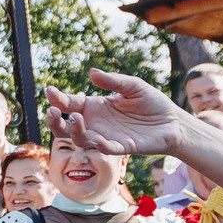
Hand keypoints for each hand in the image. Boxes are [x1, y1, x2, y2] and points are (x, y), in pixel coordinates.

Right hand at [42, 70, 186, 158]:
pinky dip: (101, 146)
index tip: (49, 91)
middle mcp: (96, 124)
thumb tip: (91, 73)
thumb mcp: (133, 86)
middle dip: (56, 122)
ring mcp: (107, 137)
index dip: (58, 99)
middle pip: (66, 128)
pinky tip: (97, 139)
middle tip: (53, 113)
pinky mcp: (122, 147)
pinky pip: (107, 149)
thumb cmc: (152, 103)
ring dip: (75, 132)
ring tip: (77, 120)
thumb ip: (113, 81)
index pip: (70, 104)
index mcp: (95, 107)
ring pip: (81, 140)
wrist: (172, 122)